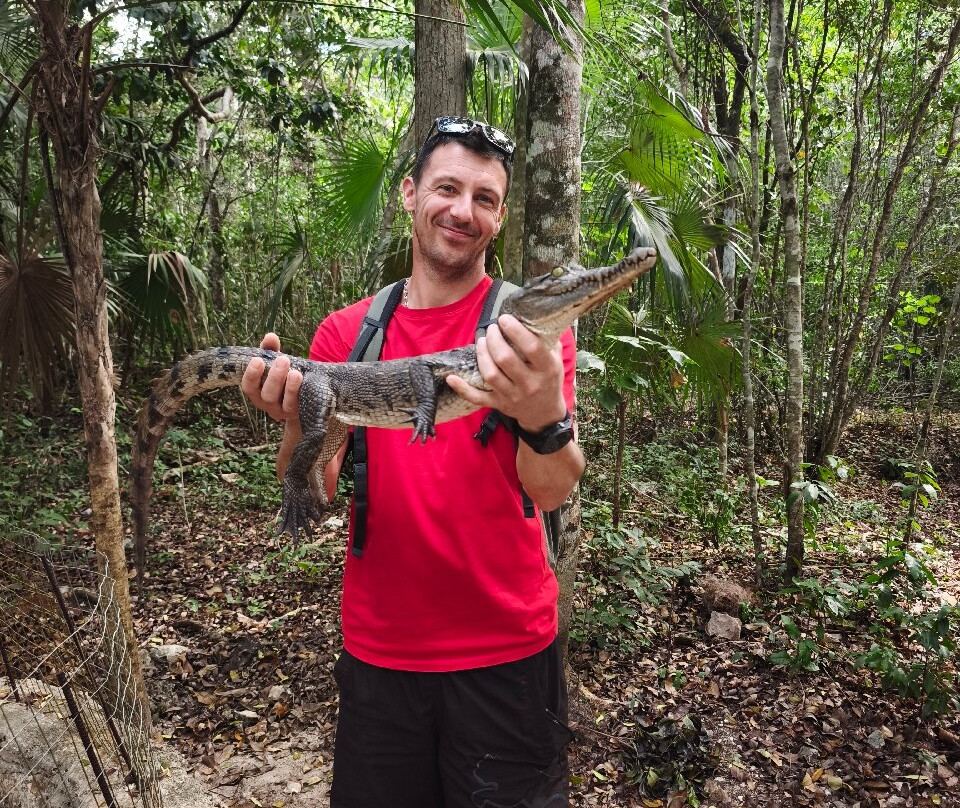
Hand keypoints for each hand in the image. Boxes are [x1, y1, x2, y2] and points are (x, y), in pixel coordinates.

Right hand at [240, 333, 303, 424]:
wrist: (301, 394)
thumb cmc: (282, 375)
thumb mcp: (275, 361)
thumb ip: (271, 350)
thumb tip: (270, 337)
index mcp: (257, 391)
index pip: (249, 387)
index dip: (251, 375)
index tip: (257, 359)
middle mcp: (268, 404)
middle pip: (267, 395)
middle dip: (274, 377)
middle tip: (283, 360)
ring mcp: (284, 411)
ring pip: (285, 403)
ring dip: (290, 388)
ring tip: (296, 372)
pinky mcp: (300, 412)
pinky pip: (300, 406)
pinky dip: (302, 394)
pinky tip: (305, 381)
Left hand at [446, 314, 566, 431]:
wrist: (544, 413)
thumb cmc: (549, 378)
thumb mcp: (556, 359)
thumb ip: (547, 339)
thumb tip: (532, 313)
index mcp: (547, 369)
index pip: (531, 347)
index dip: (515, 331)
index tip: (504, 319)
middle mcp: (530, 384)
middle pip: (505, 359)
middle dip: (494, 340)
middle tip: (492, 329)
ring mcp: (513, 396)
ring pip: (491, 375)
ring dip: (482, 355)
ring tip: (482, 341)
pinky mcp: (499, 405)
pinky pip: (478, 398)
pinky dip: (463, 389)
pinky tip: (451, 377)